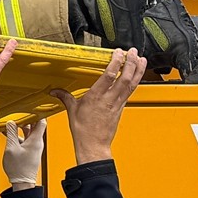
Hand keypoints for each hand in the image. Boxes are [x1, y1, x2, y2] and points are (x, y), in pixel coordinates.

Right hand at [2, 119, 45, 190]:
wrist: (22, 182)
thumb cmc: (19, 168)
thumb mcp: (11, 148)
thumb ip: (11, 133)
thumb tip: (10, 123)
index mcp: (36, 140)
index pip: (41, 121)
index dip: (37, 112)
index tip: (30, 106)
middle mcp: (37, 142)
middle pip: (35, 125)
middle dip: (26, 118)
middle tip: (18, 112)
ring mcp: (34, 147)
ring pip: (29, 132)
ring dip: (21, 127)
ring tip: (11, 123)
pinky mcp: (29, 151)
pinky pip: (25, 139)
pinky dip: (18, 135)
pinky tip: (10, 134)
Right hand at [52, 47, 144, 163]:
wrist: (93, 145)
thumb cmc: (83, 130)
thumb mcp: (72, 110)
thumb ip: (65, 97)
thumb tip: (56, 91)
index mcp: (95, 97)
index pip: (109, 75)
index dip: (116, 62)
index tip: (118, 52)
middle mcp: (109, 99)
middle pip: (124, 78)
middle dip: (130, 63)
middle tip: (132, 52)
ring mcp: (117, 104)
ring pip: (131, 84)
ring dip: (138, 70)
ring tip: (141, 59)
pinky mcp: (121, 108)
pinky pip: (131, 92)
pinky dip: (136, 81)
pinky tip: (137, 75)